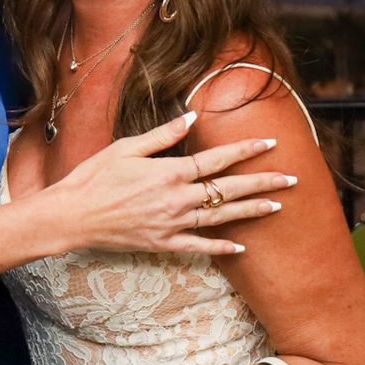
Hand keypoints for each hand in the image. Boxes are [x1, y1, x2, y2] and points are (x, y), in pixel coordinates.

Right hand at [37, 113, 293, 256]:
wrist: (72, 216)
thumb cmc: (94, 176)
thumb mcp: (127, 147)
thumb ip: (163, 135)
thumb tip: (192, 116)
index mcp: (169, 172)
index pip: (217, 159)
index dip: (245, 151)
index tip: (270, 144)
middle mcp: (176, 199)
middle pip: (228, 190)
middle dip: (262, 183)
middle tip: (291, 178)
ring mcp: (172, 224)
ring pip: (221, 218)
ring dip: (251, 212)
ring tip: (277, 206)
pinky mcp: (163, 243)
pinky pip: (199, 246)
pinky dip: (221, 248)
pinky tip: (242, 247)